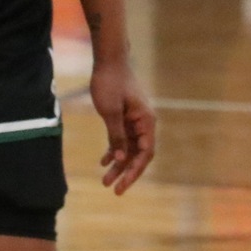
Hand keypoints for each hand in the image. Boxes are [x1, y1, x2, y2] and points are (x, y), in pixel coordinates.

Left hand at [91, 57, 156, 194]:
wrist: (109, 61)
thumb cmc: (110, 83)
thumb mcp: (110, 112)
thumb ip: (117, 136)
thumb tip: (121, 159)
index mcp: (146, 122)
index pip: (145, 153)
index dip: (135, 171)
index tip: (122, 185)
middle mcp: (144, 123)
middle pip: (138, 154)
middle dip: (125, 172)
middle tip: (113, 189)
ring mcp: (135, 121)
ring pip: (129, 149)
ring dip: (118, 164)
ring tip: (105, 180)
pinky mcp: (125, 118)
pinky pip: (122, 139)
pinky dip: (114, 150)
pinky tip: (103, 162)